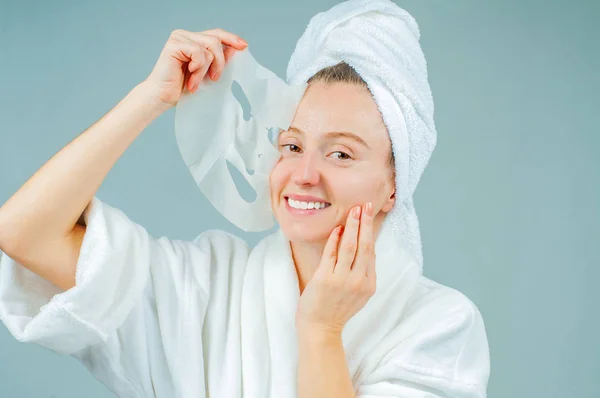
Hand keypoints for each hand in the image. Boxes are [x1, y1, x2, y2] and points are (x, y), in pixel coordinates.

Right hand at [143, 28, 247, 107]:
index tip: (244, 46)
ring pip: (210, 47)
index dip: (231, 38)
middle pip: (216, 40)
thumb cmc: (182, 88)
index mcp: (192, 39)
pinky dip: (198, 69)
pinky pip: (199, 53)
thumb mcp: (207, 73)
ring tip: (196, 83)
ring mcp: (178, 38)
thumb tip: (235, 50)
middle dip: (220, 62)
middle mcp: (185, 35)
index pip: (216, 33)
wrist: (163, 98)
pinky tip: (190, 80)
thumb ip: (218, 60)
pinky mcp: (174, 45)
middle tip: (214, 79)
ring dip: (206, 69)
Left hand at [296, 202, 375, 336]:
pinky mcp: (324, 279)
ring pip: (350, 246)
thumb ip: (362, 273)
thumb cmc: (337, 309)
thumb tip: (364, 246)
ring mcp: (341, 280)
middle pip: (364, 246)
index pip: (371, 253)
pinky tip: (338, 228)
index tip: (370, 216)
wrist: (321, 328)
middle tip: (366, 205)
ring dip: (352, 226)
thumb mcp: (359, 294)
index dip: (370, 232)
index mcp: (369, 284)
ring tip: (354, 211)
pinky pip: (331, 253)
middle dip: (365, 223)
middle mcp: (358, 281)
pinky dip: (335, 239)